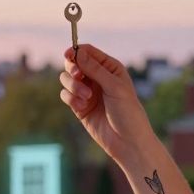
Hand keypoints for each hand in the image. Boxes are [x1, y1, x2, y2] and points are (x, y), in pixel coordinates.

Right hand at [59, 44, 157, 168]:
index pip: (88, 52)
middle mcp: (97, 78)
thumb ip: (95, 69)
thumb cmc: (128, 112)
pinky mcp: (79, 106)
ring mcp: (87, 92)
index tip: (68, 54)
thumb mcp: (114, 87)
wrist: (127, 141)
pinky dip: (71, 99)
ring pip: (67, 79)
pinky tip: (81, 107)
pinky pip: (66, 95)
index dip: (77, 51)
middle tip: (79, 76)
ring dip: (73, 86)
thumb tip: (78, 52)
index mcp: (110, 68)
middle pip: (74, 64)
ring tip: (86, 97)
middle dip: (73, 69)